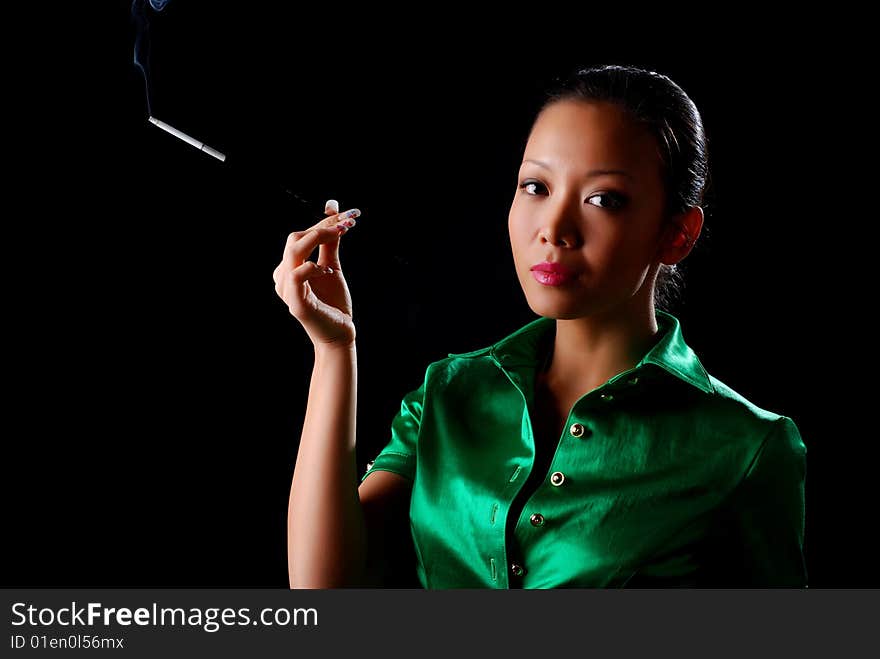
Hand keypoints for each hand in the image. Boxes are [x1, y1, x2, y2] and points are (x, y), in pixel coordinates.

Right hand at [273, 199, 359, 348]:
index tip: (346, 213)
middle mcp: (283, 277)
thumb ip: (330, 242)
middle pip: (295, 239)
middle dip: (322, 226)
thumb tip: (333, 210)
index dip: (322, 222)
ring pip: (293, 252)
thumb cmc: (333, 301)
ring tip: (340, 235)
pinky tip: (328, 271)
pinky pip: (297, 275)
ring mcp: (287, 290)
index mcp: (288, 267)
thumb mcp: (332, 266)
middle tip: (347, 223)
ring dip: (319, 238)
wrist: (339, 332)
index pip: (301, 236)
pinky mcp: (296, 303)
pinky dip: (313, 267)